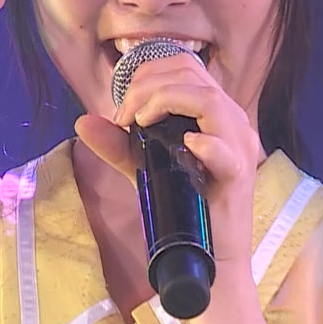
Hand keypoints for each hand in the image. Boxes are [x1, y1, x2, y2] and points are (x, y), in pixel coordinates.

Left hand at [75, 52, 264, 266]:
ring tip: (140, 123)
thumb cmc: (184, 208)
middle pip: (192, 73)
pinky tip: (186, 147)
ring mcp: (240, 146)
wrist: (211, 257)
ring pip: (208, 99)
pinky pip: (225, 148)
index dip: (147, 74)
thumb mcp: (146, 168)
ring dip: (165, 101)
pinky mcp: (239, 175)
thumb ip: (118, 145)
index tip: (122, 108)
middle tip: (123, 117)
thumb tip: (83, 121)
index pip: (185, 66)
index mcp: (214, 112)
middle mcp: (232, 121)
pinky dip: (204, 143)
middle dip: (146, 86)